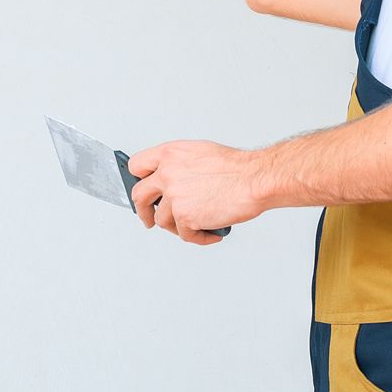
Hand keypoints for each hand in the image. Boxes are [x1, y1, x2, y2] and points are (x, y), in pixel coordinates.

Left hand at [125, 139, 267, 244]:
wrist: (253, 180)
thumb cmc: (235, 167)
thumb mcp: (200, 153)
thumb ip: (178, 165)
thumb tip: (170, 180)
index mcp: (170, 154)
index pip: (137, 166)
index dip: (138, 180)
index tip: (143, 190)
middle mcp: (167, 174)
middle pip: (139, 196)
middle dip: (143, 211)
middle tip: (149, 218)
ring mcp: (174, 197)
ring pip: (162, 220)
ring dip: (177, 227)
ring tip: (194, 226)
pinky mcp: (185, 217)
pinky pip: (185, 235)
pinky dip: (199, 237)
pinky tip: (210, 233)